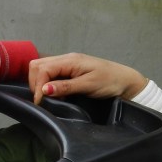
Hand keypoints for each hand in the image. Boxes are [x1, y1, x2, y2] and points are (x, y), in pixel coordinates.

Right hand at [28, 53, 147, 104]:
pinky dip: (48, 84)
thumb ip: (66, 87)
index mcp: (70, 60)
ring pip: (42, 68)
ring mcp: (67, 64)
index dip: (38, 86)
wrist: (126, 82)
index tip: (41, 102)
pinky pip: (51, 74)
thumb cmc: (111, 82)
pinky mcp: (70, 71)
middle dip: (35, 83)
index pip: (42, 68)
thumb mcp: (88, 86)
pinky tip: (56, 94)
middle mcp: (66, 59)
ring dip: (40, 83)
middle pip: (37, 65)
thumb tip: (44, 90)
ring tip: (48, 97)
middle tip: (42, 100)